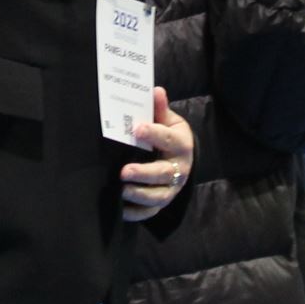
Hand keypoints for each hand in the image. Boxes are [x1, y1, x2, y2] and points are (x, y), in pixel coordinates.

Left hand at [120, 88, 194, 222]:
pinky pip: (151, 211)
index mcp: (181, 144)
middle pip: (164, 173)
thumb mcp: (169, 121)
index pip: (168, 139)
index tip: (138, 129)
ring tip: (122, 190)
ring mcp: (172, 187)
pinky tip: (121, 210)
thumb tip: (155, 90)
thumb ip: (160, 109)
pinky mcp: (163, 201)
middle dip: (144, 173)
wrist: (182, 158)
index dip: (154, 134)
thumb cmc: (170, 136)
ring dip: (140, 194)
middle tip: (124, 172)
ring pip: (159, 195)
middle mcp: (180, 168)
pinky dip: (137, 213)